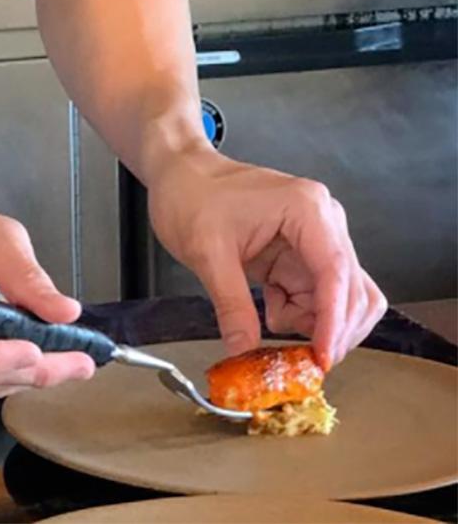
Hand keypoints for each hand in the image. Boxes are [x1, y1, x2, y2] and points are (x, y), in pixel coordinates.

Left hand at [146, 146, 386, 369]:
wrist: (180, 174)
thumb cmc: (190, 194)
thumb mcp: (206, 252)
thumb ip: (231, 305)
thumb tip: (245, 351)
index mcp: (306, 209)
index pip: (336, 273)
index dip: (333, 321)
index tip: (322, 358)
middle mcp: (323, 221)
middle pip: (352, 291)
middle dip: (330, 330)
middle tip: (300, 359)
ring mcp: (317, 239)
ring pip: (342, 300)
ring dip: (316, 324)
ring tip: (274, 322)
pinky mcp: (304, 255)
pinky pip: (320, 298)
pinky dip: (303, 316)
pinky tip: (272, 308)